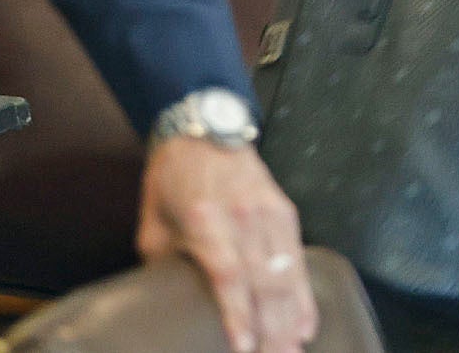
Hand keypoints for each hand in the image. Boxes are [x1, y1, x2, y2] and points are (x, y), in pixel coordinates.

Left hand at [138, 139, 315, 352]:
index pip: (228, 274)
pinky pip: (299, 257)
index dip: (239, 314)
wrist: (203, 127)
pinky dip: (303, 294)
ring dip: (292, 318)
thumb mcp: (152, 224)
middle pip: (264, 281)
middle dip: (273, 329)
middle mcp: (241, 216)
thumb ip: (161, 267)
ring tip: (293, 352)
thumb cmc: (173, 178)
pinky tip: (306, 323)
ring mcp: (267, 211)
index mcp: (204, 220)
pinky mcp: (283, 208)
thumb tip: (164, 307)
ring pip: (287, 273)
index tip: (244, 349)